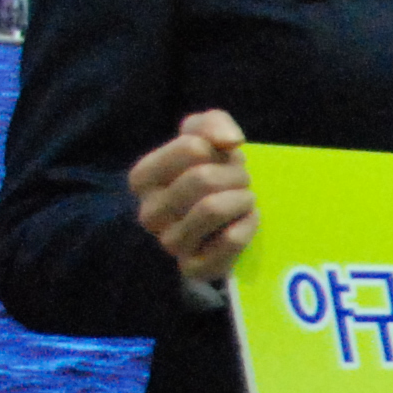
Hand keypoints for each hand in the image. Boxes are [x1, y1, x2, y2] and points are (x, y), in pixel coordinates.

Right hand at [128, 110, 255, 283]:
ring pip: (215, 208)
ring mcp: (170, 244)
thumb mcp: (206, 138)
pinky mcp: (196, 268)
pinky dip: (250, 225)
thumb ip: (212, 124)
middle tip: (240, 182)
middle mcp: (149, 213)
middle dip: (235, 175)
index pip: (192, 147)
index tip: (220, 160)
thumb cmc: (209, 173)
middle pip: (204, 178)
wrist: (219, 224)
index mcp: (142, 178)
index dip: (218, 149)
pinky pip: (232, 239)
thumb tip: (229, 140)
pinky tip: (246, 222)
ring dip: (243, 198)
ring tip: (244, 200)